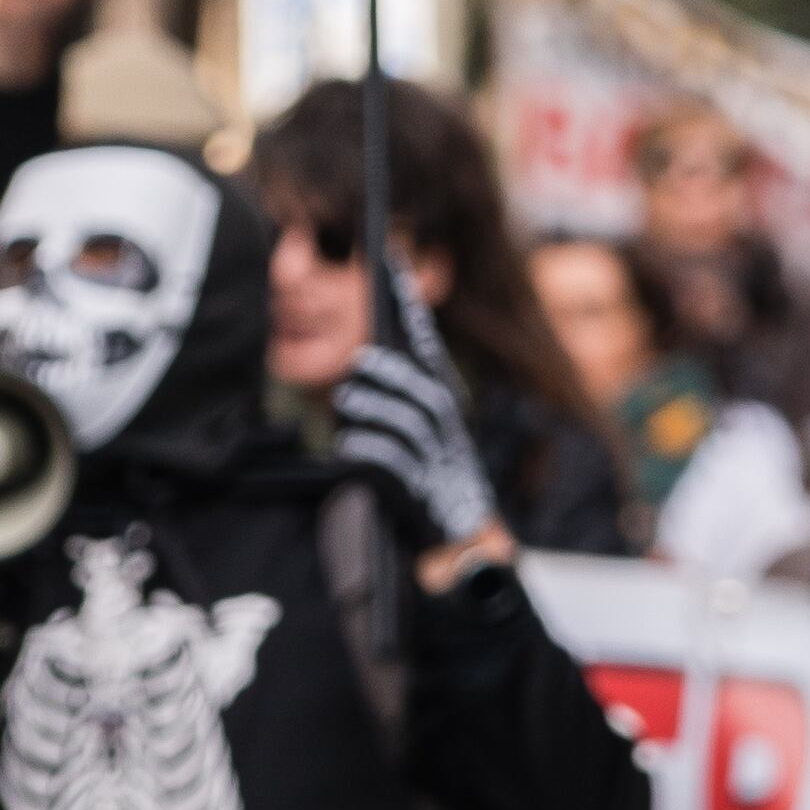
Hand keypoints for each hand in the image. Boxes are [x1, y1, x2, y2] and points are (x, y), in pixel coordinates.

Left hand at [331, 260, 506, 572]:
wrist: (461, 539)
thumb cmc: (429, 476)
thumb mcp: (417, 430)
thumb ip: (397, 396)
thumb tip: (362, 355)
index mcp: (444, 407)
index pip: (428, 350)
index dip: (412, 311)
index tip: (393, 269)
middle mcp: (448, 433)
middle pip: (425, 392)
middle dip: (395, 374)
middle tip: (361, 359)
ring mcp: (437, 467)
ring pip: (408, 430)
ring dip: (376, 411)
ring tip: (348, 399)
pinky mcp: (419, 500)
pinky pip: (394, 473)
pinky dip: (371, 455)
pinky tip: (349, 447)